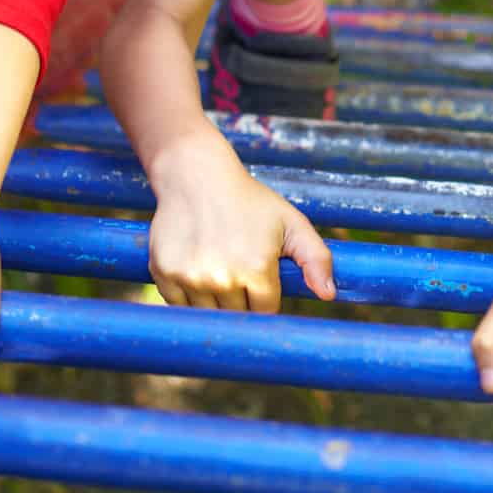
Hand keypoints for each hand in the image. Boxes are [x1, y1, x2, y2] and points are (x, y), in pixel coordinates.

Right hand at [145, 128, 334, 310]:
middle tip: (238, 268)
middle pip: (236, 316)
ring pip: (207, 315)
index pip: (265, 312)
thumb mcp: (291, 223)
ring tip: (218, 265)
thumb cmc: (250, 201)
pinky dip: (188, 296)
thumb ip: (317, 258)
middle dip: (241, 300)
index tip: (260, 277)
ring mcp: (190, 277)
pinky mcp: (164, 273)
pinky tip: (196, 267)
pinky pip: (180, 306)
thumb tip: (329, 295)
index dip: (265, 297)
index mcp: (256, 269)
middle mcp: (221, 278)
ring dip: (214, 301)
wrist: (196, 177)